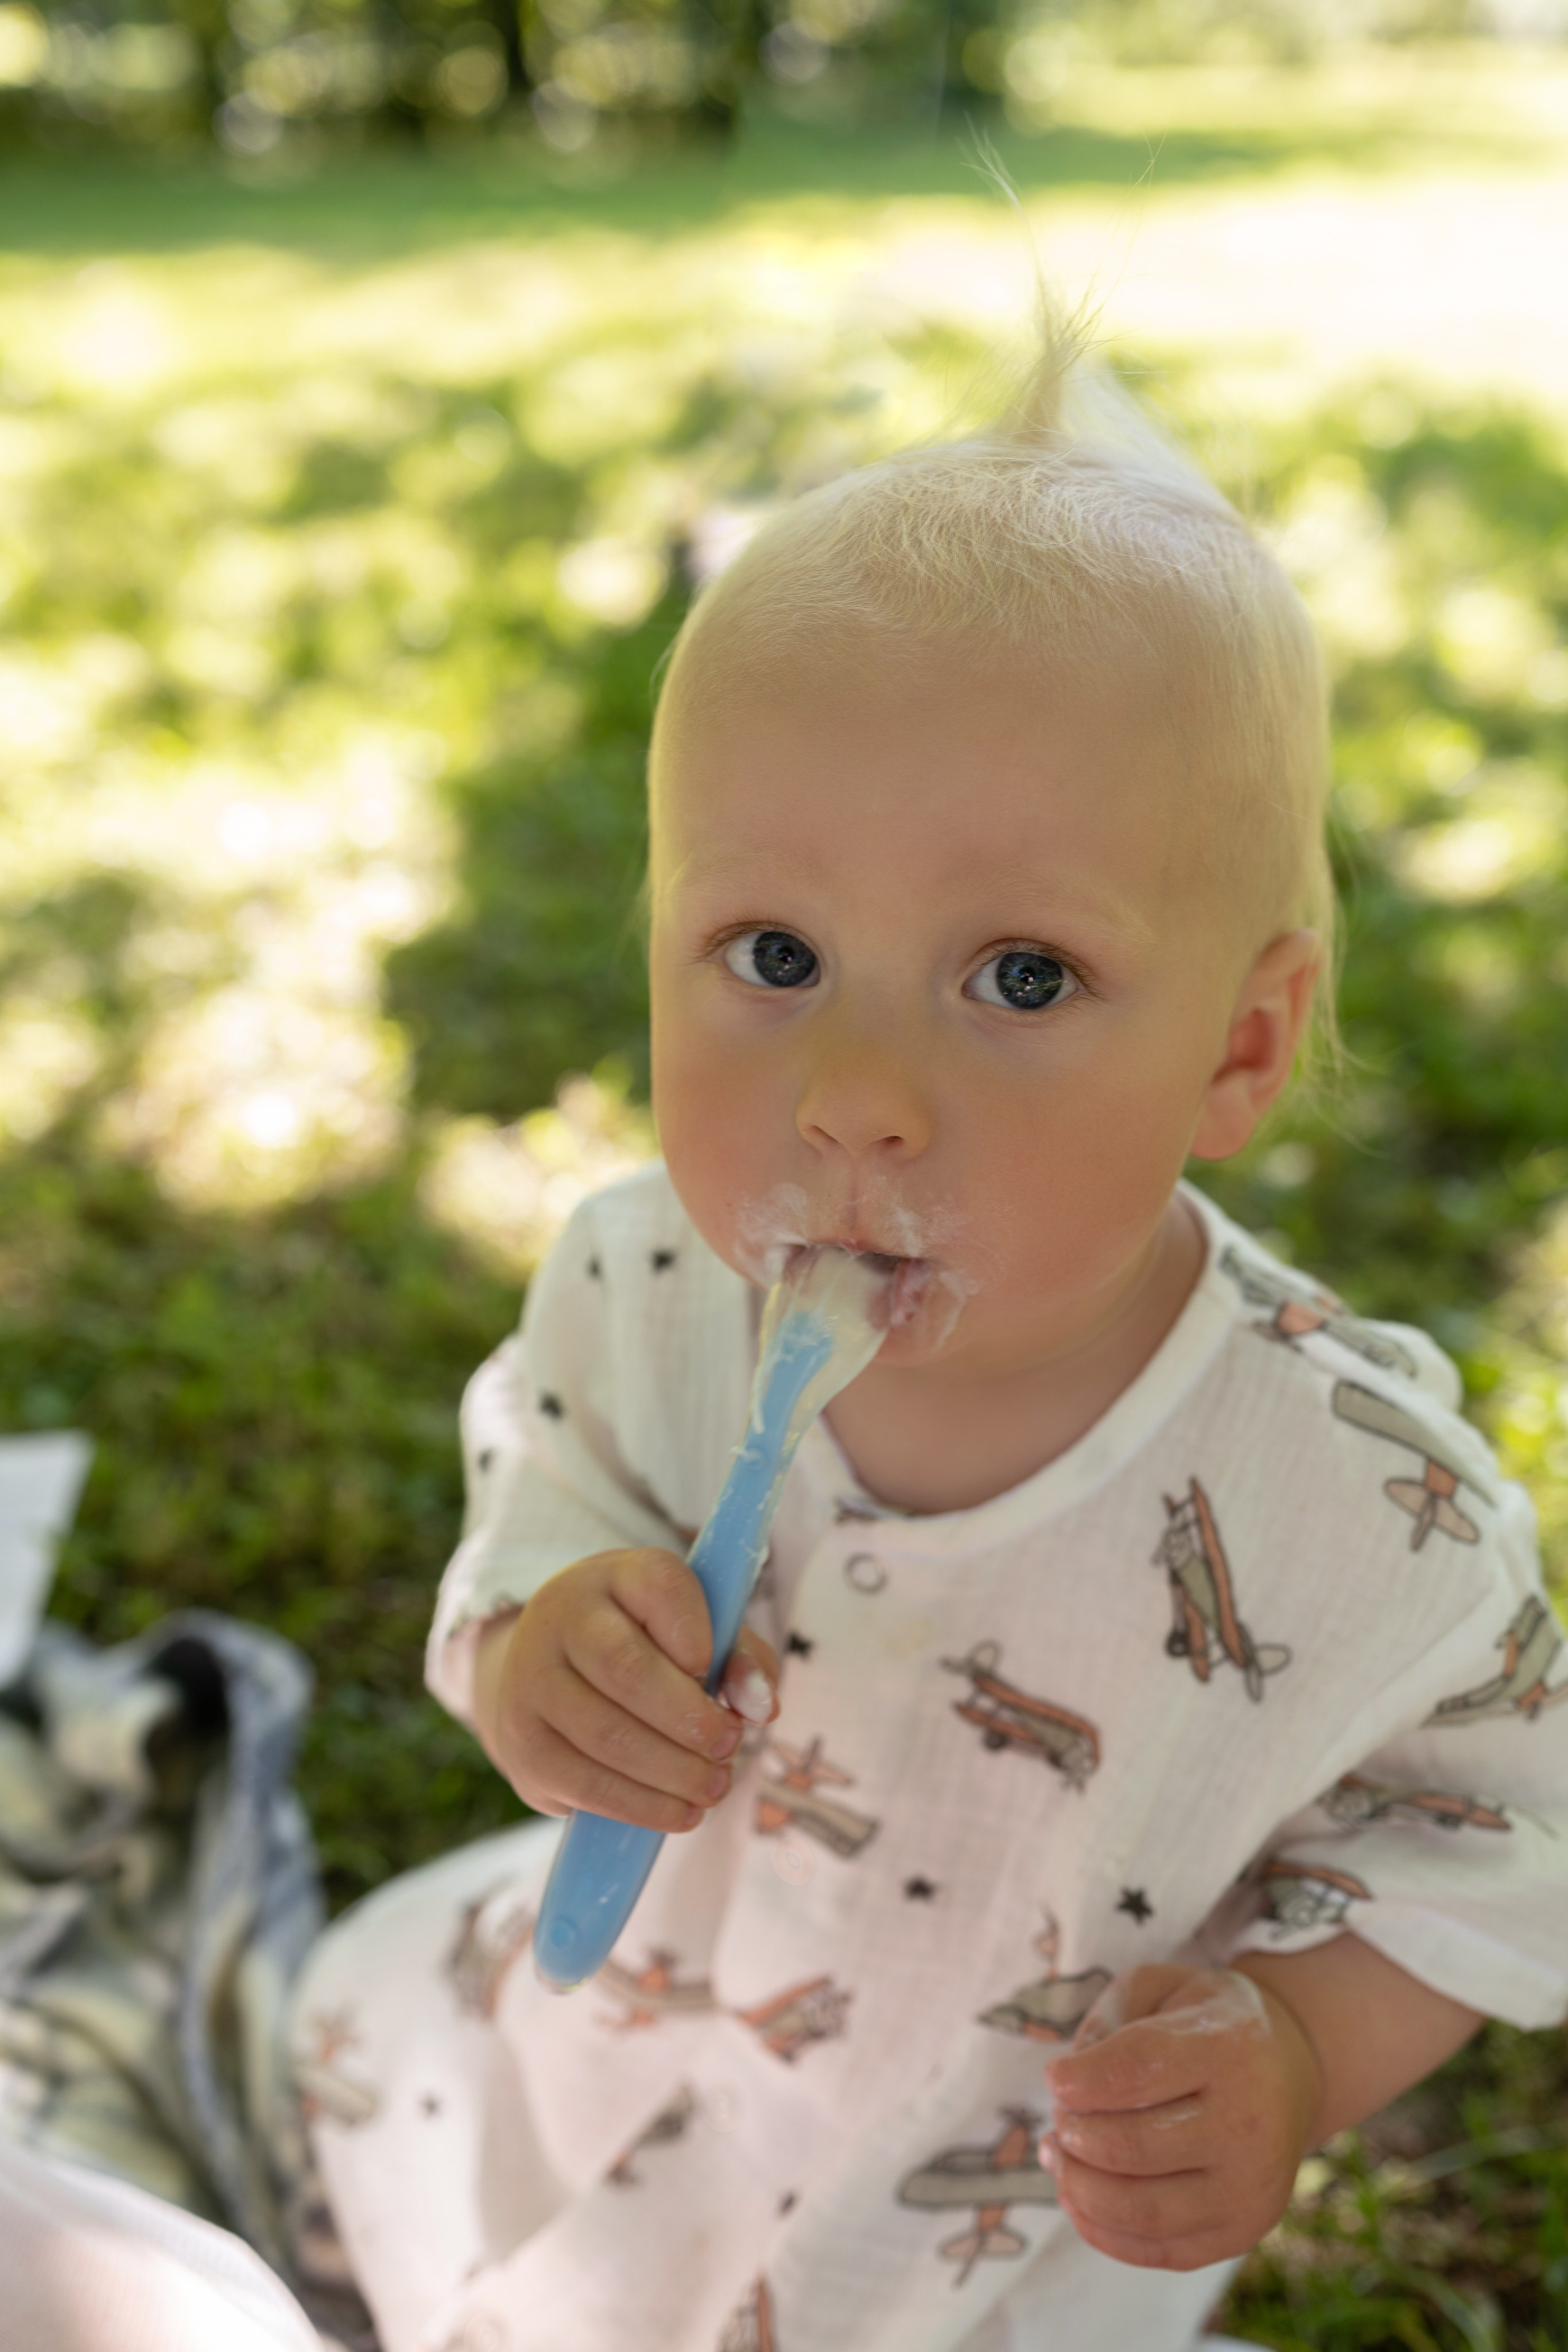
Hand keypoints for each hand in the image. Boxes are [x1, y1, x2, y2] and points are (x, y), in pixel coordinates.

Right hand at [471, 1549, 779, 1833]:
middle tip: (729, 1745)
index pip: (658, 1586)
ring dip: (673, 1771)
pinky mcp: (524, 1746)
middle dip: (689, 1718)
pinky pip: (585, 1784)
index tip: (715, 1670)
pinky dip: (642, 1806)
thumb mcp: (699, 1632)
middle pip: (626, 1668)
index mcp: (615, 1576)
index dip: (695, 1632)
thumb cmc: (648, 1648)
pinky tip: (681, 1812)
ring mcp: (531, 1681)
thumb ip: (741, 1659)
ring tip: (715, 1785)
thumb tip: (761, 1707)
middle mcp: (562, 1618)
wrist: (551, 1671)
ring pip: (605, 1734)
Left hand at [1041, 1963, 1321, 2271]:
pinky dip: (1101, 2229)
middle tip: (1058, 2119)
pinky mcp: (1242, 2232)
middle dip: (1073, 2135)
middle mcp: (1248, 2124)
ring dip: (1078, 2186)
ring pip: (1140, 2210)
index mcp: (1227, 2048)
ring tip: (1057, 2157)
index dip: (1079, 2079)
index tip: (1054, 2076)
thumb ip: (1109, 2016)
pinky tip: (1078, 2196)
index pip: (1136, 2070)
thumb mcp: (1162, 1985)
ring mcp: (1249, 2187)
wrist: (1290, 2073)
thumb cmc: (1207, 2025)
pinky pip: (1157, 2250)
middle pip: (1130, 2146)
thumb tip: (1069, 2085)